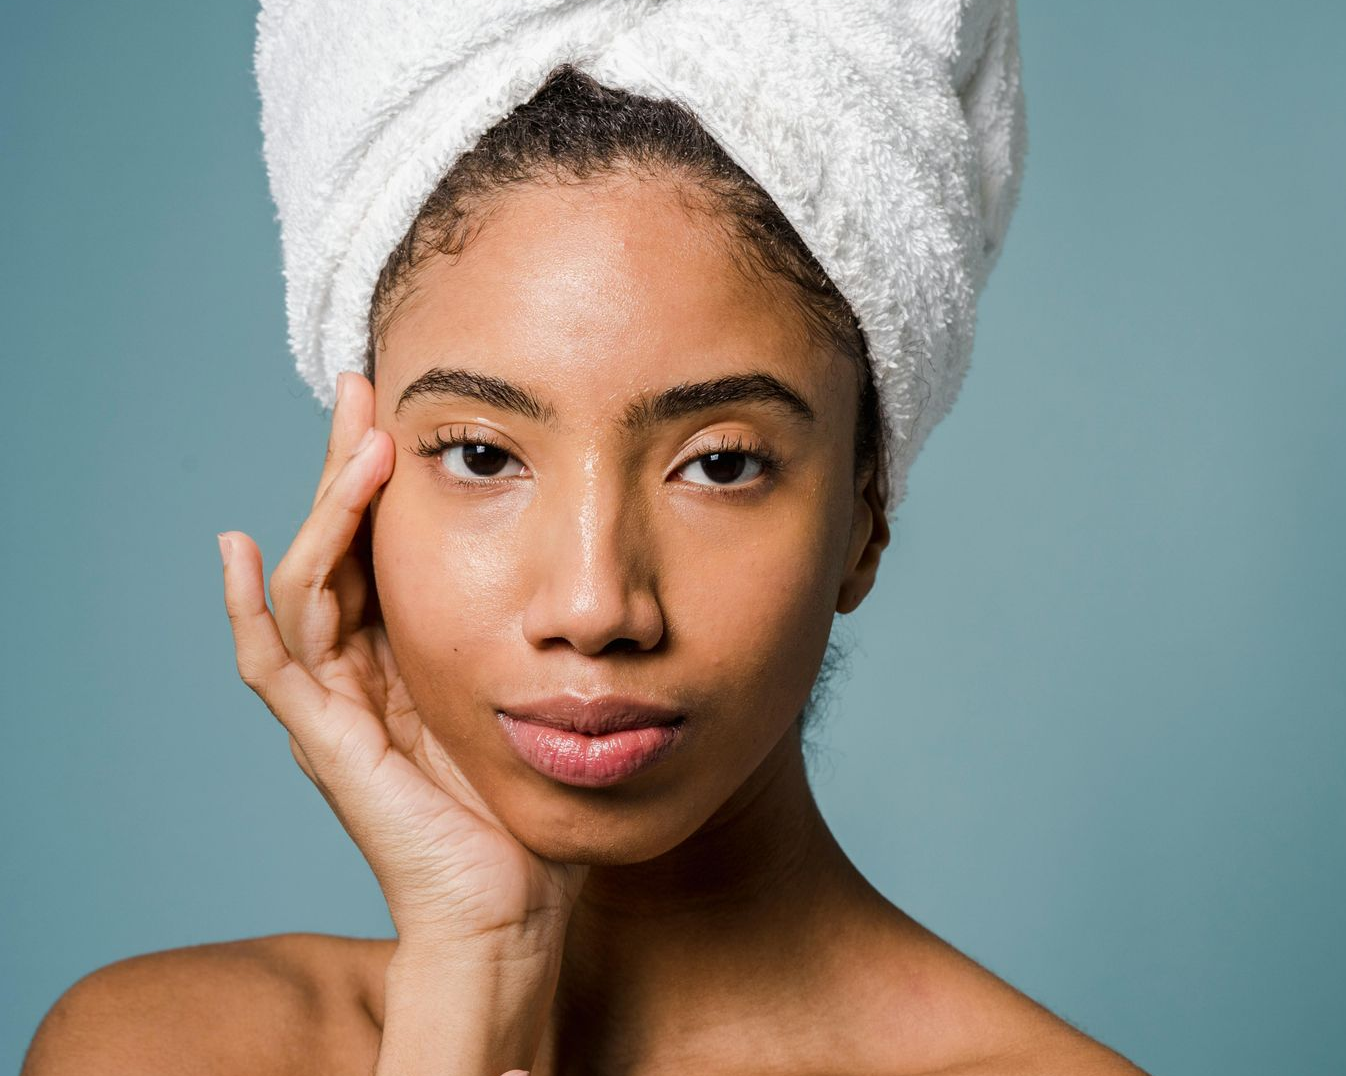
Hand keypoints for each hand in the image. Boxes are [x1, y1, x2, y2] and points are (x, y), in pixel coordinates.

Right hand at [219, 371, 586, 947]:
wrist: (515, 907)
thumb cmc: (535, 809)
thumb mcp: (543, 696)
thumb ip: (544, 639)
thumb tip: (601, 572)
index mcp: (409, 655)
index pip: (382, 544)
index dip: (384, 475)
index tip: (407, 404)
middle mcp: (362, 673)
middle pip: (336, 546)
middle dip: (347, 466)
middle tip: (365, 389)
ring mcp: (336, 708)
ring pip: (307, 585)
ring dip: (327, 512)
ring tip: (359, 447)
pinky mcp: (328, 745)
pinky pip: (269, 667)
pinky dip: (245, 609)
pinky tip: (235, 551)